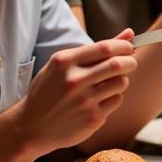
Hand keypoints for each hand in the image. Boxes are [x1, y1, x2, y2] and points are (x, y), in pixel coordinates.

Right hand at [13, 32, 136, 154]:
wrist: (31, 127)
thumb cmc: (50, 91)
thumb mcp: (62, 65)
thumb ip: (95, 50)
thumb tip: (129, 34)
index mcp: (64, 62)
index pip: (105, 48)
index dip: (124, 46)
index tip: (129, 47)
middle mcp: (74, 80)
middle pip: (118, 64)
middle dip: (130, 61)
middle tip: (130, 63)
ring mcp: (84, 101)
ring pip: (121, 83)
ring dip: (122, 80)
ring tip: (110, 82)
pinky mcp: (92, 118)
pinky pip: (116, 100)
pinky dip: (114, 97)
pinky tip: (100, 100)